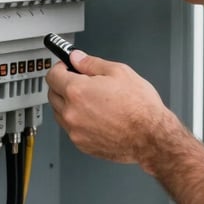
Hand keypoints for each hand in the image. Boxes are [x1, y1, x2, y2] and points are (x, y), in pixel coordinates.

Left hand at [46, 49, 172, 166]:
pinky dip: (77, 120)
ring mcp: (75, 131)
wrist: (151, 136)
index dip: (59, 67)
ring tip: (91, 100)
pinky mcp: (82, 144)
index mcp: (77, 91)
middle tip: (78, 81)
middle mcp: (72, 113)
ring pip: (59, 113)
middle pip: (52, 94)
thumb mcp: (119, 72)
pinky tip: (95, 115)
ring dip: (68, 104)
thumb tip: (78, 58)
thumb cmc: (141, 108)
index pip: (52, 76)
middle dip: (62, 85)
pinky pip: (71, 128)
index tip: (65, 67)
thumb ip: (92, 63)